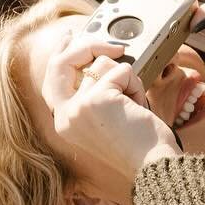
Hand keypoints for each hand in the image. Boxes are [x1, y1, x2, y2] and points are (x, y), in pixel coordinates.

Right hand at [40, 31, 181, 181]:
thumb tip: (99, 59)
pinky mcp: (97, 99)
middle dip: (88, 47)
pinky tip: (139, 109)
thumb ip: (94, 93)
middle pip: (62, 63)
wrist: (153, 166)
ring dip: (126, 80)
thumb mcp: (106, 119)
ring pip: (102, 64)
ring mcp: (78, 107)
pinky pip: (122, 71)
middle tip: (117, 48)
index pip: (52, 79)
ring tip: (134, 107)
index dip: (61, 54)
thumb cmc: (139, 146)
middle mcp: (65, 116)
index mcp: (64, 122)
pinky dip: (136, 86)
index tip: (69, 37)